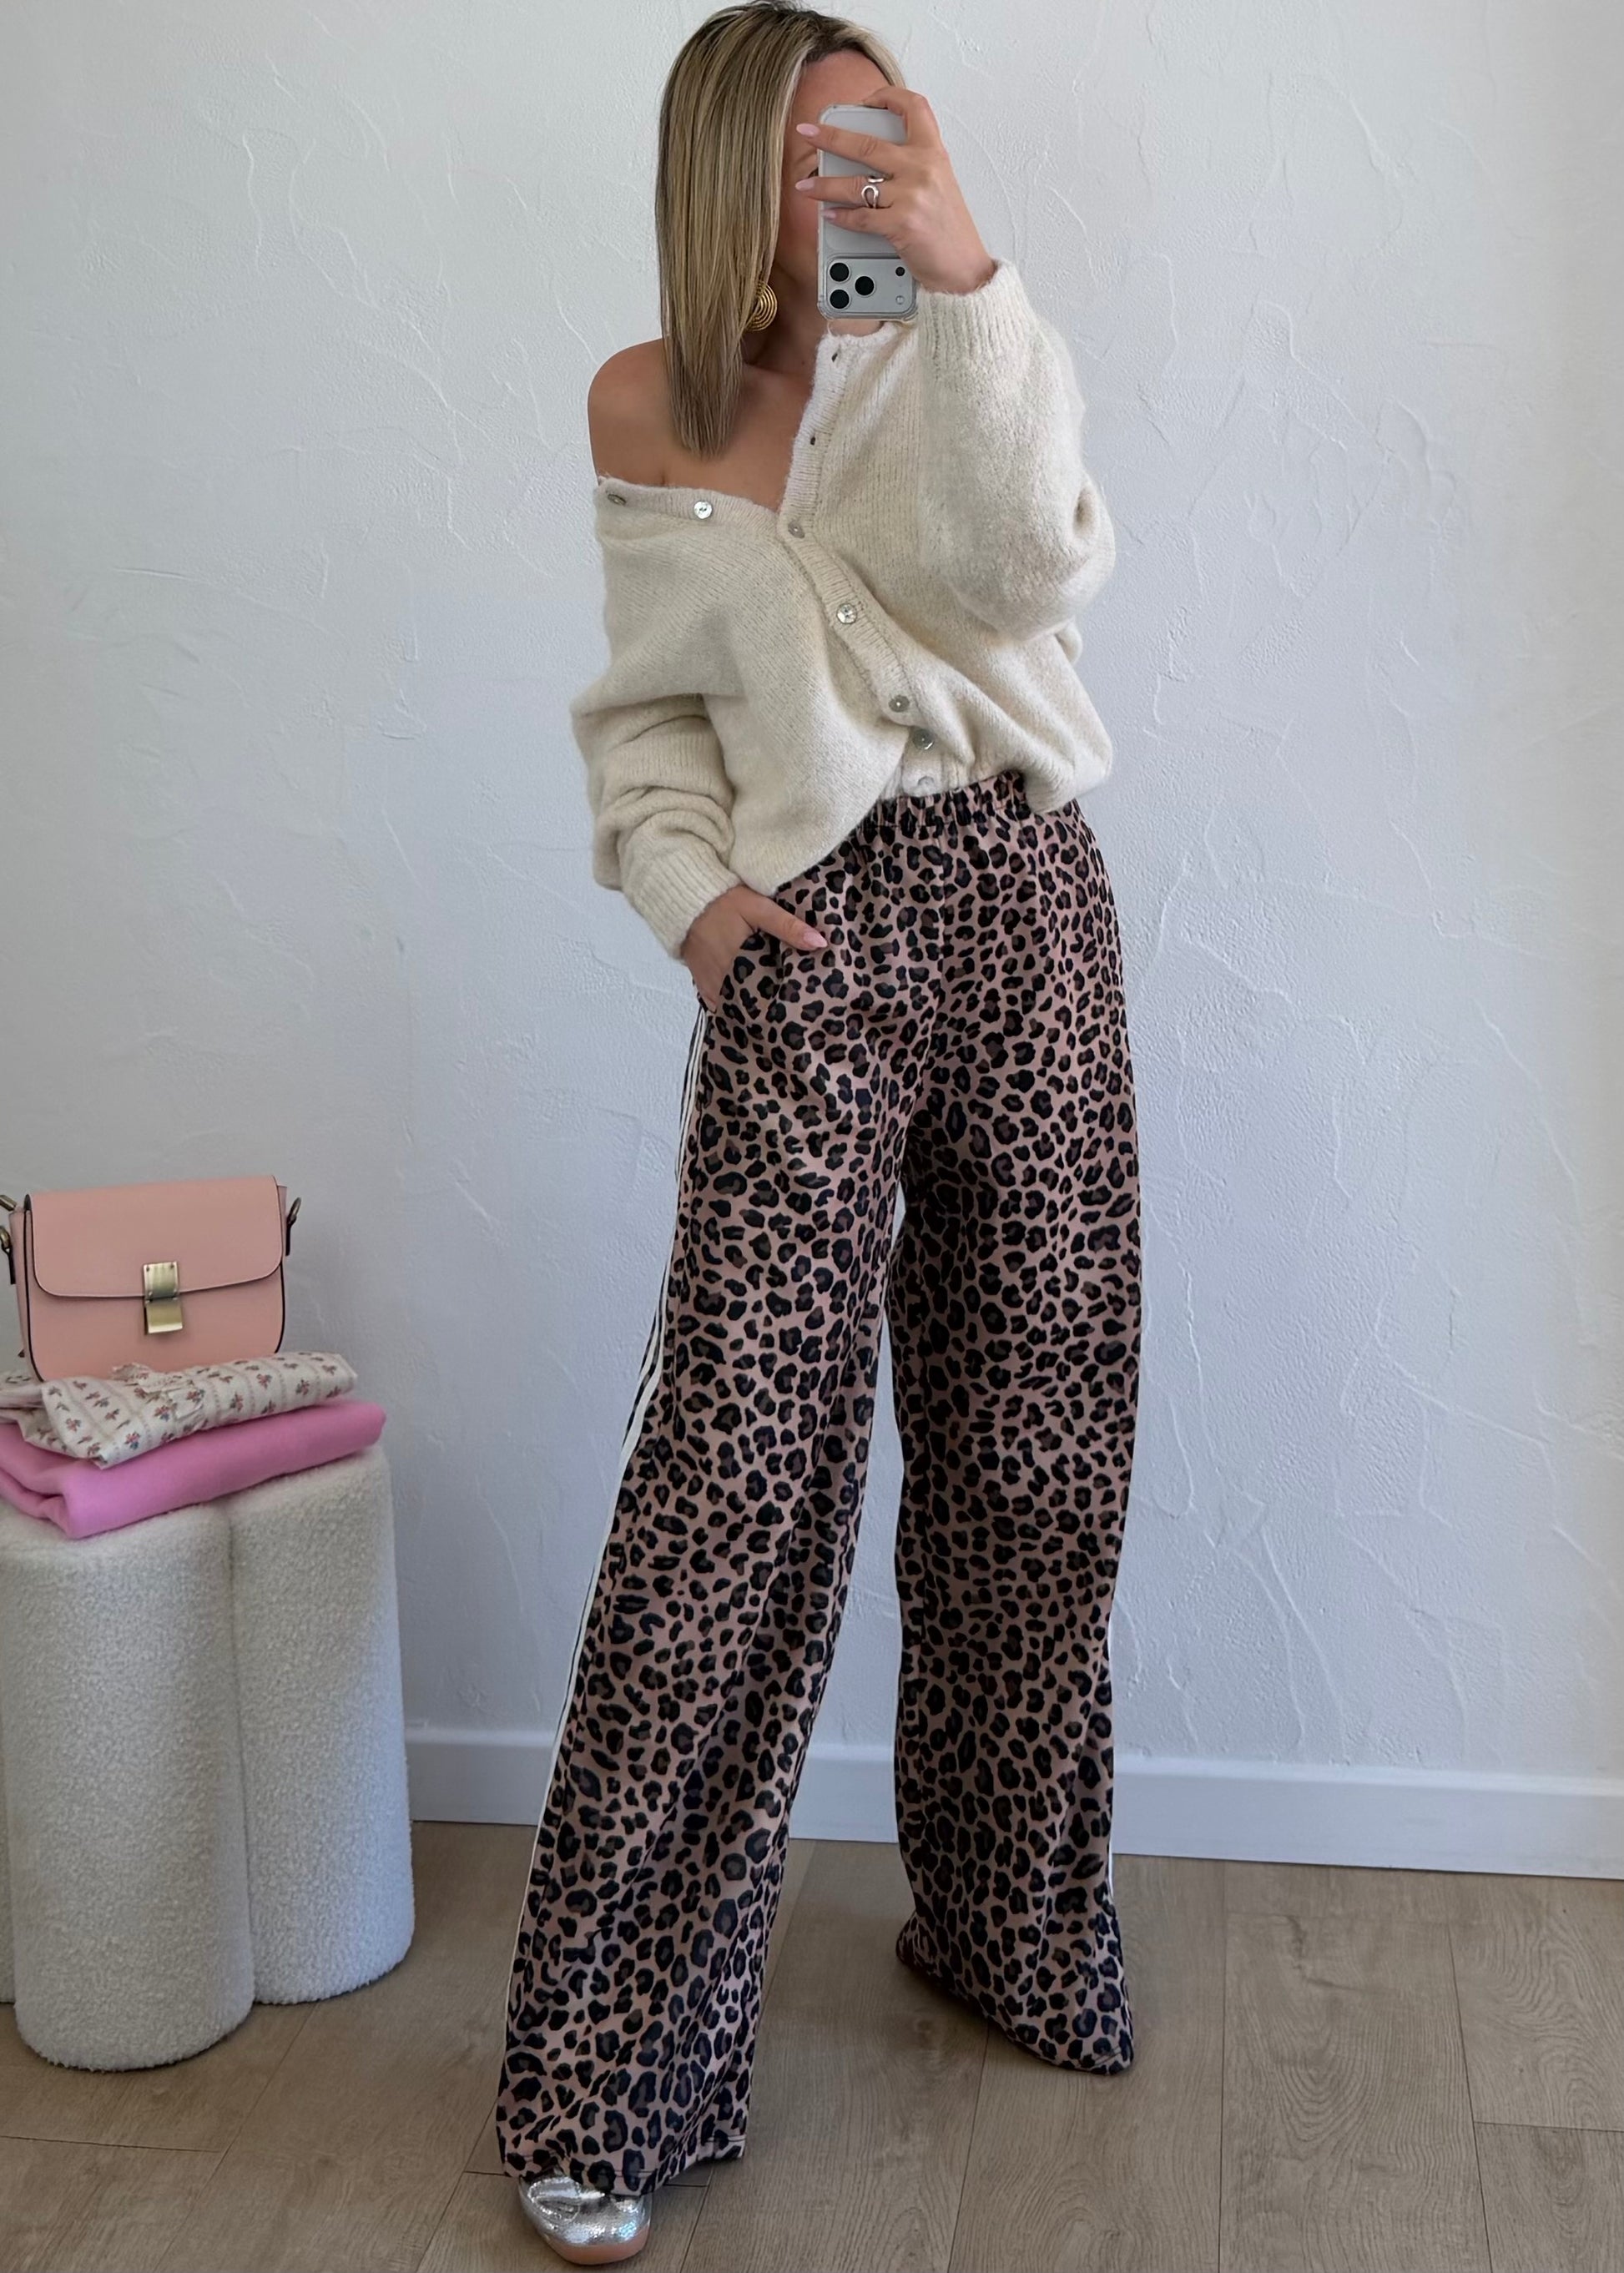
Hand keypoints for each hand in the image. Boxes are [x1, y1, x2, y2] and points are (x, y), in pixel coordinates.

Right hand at [681, 884, 827, 1013]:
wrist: (686, 900)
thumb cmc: (723, 902)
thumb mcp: (758, 908)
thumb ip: (788, 926)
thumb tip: (820, 943)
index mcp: (741, 965)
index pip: (769, 995)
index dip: (786, 1003)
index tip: (804, 1007)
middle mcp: (724, 982)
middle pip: (754, 1007)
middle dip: (772, 1010)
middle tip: (795, 1014)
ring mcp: (712, 987)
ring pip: (738, 1009)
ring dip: (754, 1011)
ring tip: (777, 1015)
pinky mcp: (704, 986)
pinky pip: (723, 1005)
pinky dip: (737, 1008)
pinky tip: (752, 1008)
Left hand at [792, 85, 996, 298]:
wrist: (965, 268)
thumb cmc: (951, 230)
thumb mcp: (941, 184)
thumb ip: (915, 165)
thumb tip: (879, 158)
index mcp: (933, 153)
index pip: (913, 107)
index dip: (887, 96)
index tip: (865, 101)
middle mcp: (922, 168)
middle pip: (867, 143)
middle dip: (830, 136)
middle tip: (808, 133)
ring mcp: (911, 196)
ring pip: (855, 184)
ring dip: (824, 185)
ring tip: (806, 186)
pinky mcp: (901, 224)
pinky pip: (861, 217)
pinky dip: (842, 217)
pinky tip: (830, 215)